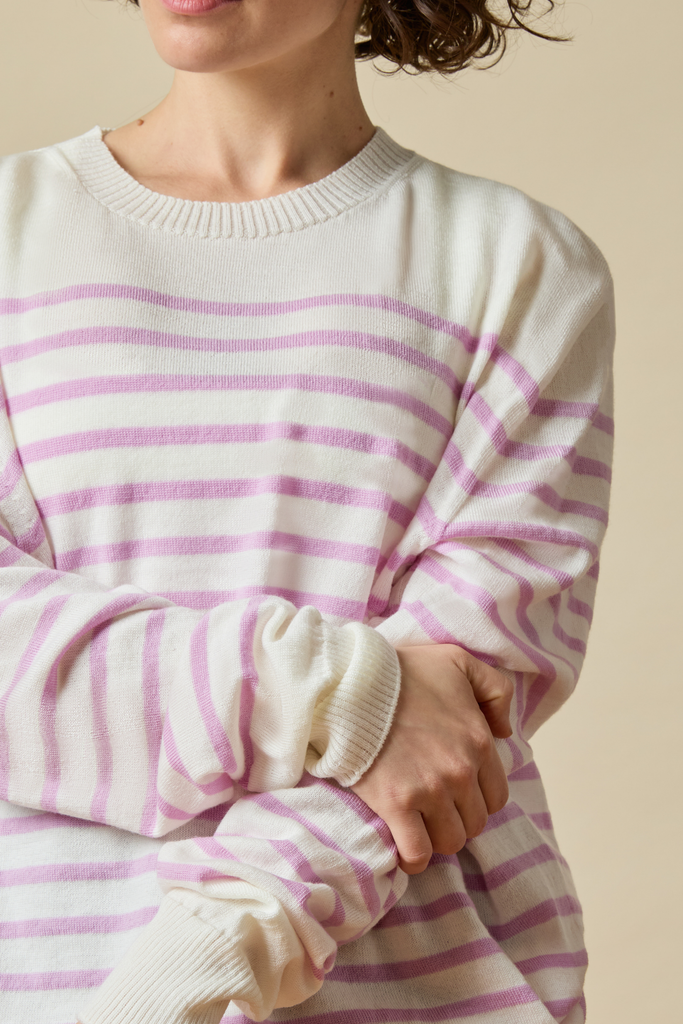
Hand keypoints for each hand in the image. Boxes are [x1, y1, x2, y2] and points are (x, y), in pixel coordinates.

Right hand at [351, 644, 512, 874]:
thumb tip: (504, 731)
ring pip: (451, 841)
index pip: (496, 795)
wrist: (350, 683)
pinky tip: (406, 848)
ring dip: (438, 837)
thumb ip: (495, 689)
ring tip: (420, 823)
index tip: (457, 790)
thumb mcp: (459, 661)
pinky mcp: (396, 805)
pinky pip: (417, 853)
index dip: (477, 797)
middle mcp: (461, 771)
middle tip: (436, 806)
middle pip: (475, 822)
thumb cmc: (402, 671)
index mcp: (479, 741)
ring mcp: (430, 791)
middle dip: (458, 817)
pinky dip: (414, 858)